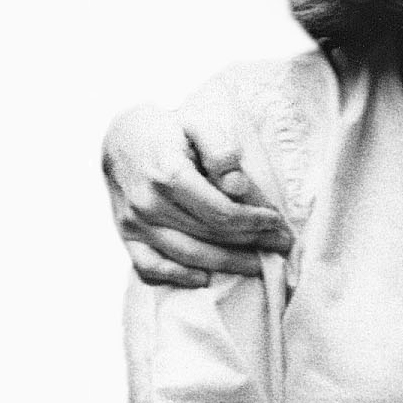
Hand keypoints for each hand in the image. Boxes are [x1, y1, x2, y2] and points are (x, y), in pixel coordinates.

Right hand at [102, 104, 290, 286]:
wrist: (122, 138)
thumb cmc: (169, 131)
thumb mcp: (198, 123)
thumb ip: (221, 150)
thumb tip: (237, 186)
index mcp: (167, 174)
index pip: (221, 212)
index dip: (254, 221)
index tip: (277, 221)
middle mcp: (148, 203)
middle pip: (210, 235)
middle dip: (252, 242)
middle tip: (280, 244)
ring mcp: (134, 223)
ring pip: (188, 256)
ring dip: (228, 263)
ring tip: (258, 264)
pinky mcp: (126, 236)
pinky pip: (149, 268)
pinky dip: (177, 277)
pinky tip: (205, 279)